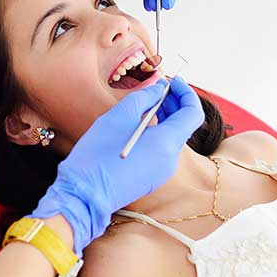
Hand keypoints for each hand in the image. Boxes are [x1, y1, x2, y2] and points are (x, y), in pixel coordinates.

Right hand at [30, 77, 203, 254]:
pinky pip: (161, 151)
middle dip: (174, 103)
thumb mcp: (120, 115)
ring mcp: (162, 172)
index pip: (193, 113)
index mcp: (167, 142)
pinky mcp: (151, 179)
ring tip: (145, 105)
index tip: (173, 81)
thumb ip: (144, 97)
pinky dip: (157, 134)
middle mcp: (170, 159)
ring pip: (172, 138)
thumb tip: (158, 89)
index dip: (186, 93)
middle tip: (157, 89)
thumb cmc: (99, 154)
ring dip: (165, 118)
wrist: (84, 195)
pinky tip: (138, 127)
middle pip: (184, 125)